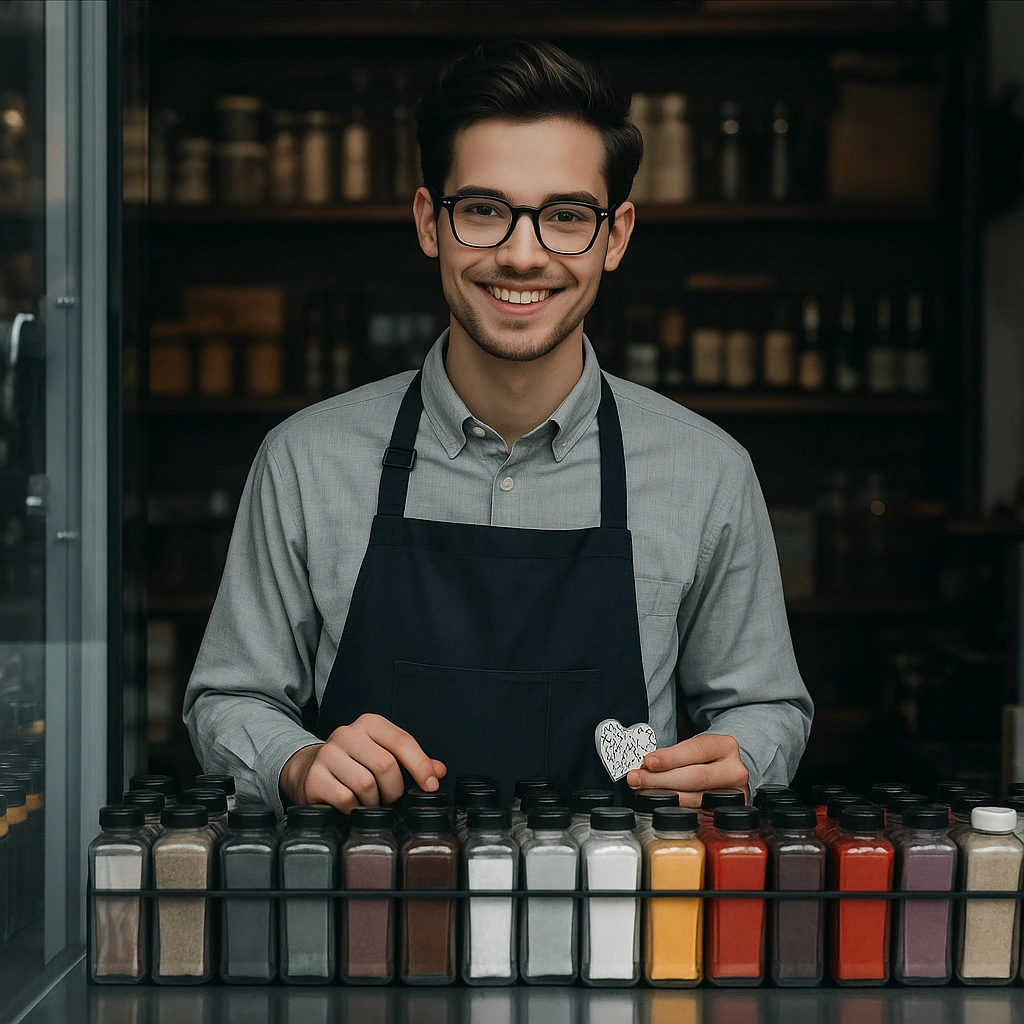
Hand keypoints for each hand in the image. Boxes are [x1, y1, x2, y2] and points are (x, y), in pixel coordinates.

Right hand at [279, 713, 446, 812]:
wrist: (309, 771)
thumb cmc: (355, 763)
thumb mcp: (384, 755)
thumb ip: (413, 762)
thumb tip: (439, 770)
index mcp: (370, 724)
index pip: (402, 741)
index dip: (421, 766)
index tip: (431, 786)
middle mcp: (347, 733)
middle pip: (385, 765)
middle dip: (394, 790)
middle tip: (389, 798)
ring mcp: (328, 754)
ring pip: (366, 784)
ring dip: (374, 802)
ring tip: (370, 802)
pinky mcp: (314, 777)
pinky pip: (346, 799)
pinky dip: (355, 809)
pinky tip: (353, 807)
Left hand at [625, 733, 748, 807]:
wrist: (727, 771)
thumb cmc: (705, 758)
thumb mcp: (693, 748)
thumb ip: (671, 755)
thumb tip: (643, 766)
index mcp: (725, 746)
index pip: (695, 751)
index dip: (669, 757)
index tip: (648, 762)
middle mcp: (734, 770)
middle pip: (695, 777)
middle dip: (661, 780)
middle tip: (637, 779)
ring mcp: (734, 795)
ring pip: (695, 799)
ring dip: (664, 796)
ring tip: (644, 791)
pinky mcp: (727, 814)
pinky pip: (697, 814)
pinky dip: (676, 809)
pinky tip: (661, 805)